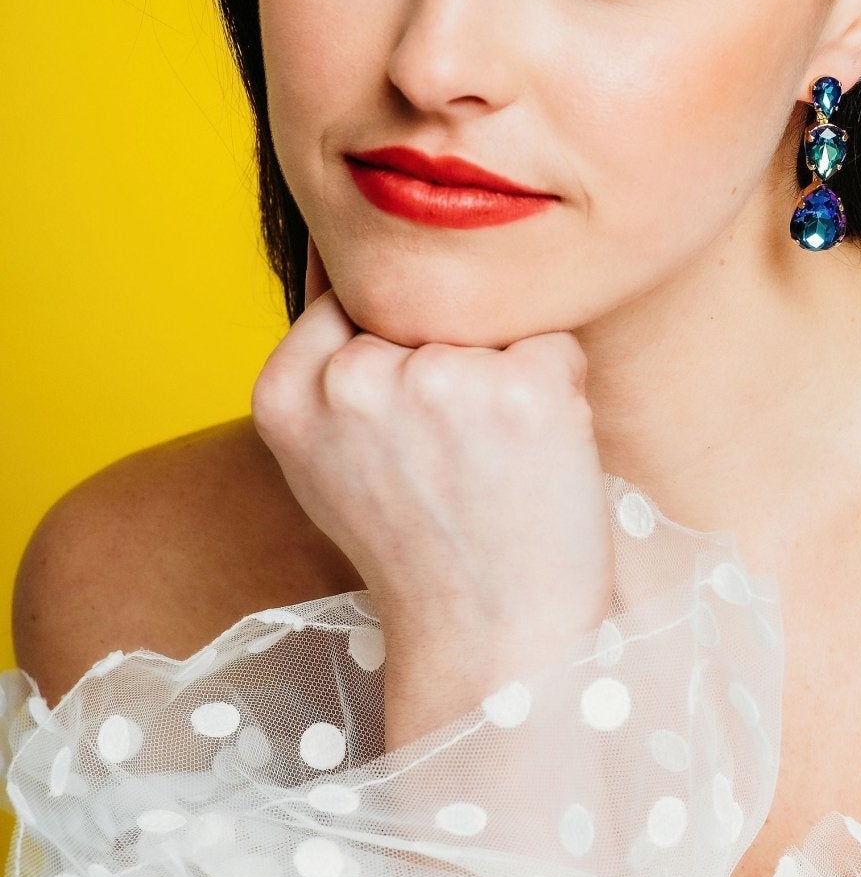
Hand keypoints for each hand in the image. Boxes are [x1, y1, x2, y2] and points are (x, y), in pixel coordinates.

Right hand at [251, 235, 613, 711]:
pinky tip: (535, 455)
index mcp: (283, 394)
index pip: (350, 297)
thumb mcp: (325, 455)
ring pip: (489, 318)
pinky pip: (554, 340)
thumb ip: (319, 357)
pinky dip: (560, 387)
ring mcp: (441, 381)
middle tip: (454, 460)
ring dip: (505, 371)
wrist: (492, 636)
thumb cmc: (417, 541)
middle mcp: (353, 382)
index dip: (397, 353)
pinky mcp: (525, 390)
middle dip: (452, 360)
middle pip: (423, 304)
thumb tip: (341, 239)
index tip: (410, 430)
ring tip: (492, 461)